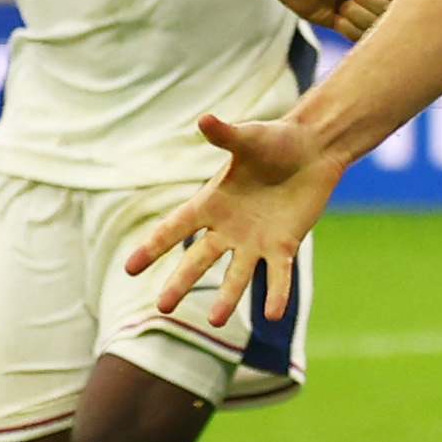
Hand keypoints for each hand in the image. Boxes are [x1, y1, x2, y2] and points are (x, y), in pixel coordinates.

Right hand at [127, 110, 344, 326]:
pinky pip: (277, 276)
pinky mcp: (283, 246)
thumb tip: (205, 119)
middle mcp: (228, 227)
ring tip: (216, 322)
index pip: (175, 228)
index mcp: (212, 202)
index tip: (129, 269)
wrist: (312, 150)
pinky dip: (275, 294)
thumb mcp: (249, 138)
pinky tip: (272, 314)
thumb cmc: (275, 140)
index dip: (153, 247)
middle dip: (181, 282)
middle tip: (161, 308)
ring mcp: (255, 241)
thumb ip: (226, 135)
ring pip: (236, 276)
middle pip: (199, 260)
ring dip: (227, 298)